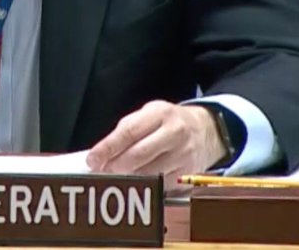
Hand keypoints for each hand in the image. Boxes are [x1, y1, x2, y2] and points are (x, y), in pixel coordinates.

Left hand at [86, 101, 225, 189]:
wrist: (206, 130)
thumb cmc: (171, 121)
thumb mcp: (150, 113)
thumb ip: (127, 129)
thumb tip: (103, 152)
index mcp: (160, 113)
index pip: (128, 132)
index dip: (107, 148)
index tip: (92, 159)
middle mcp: (175, 133)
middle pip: (138, 155)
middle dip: (115, 166)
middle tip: (101, 171)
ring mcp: (184, 154)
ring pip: (148, 173)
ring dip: (128, 178)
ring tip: (117, 176)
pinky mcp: (189, 173)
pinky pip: (161, 184)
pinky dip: (145, 184)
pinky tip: (137, 181)